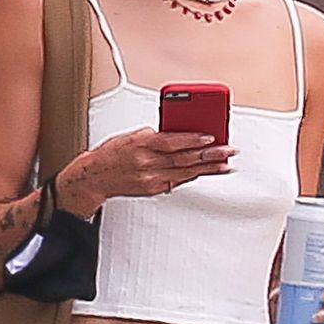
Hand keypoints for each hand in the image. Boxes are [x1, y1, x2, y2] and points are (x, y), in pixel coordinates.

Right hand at [58, 130, 233, 214]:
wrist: (94, 177)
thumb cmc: (113, 153)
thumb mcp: (132, 136)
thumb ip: (155, 135)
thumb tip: (179, 133)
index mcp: (141, 143)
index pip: (173, 141)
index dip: (194, 139)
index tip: (211, 136)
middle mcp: (146, 162)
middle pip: (184, 158)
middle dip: (209, 154)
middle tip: (228, 151)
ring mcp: (150, 178)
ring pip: (185, 173)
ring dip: (207, 169)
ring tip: (225, 164)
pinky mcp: (152, 189)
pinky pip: (177, 182)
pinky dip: (193, 176)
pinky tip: (206, 172)